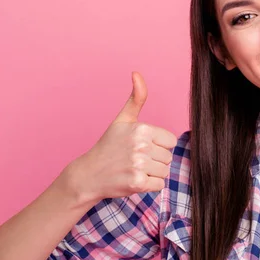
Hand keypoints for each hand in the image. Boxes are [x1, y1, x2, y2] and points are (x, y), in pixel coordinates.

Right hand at [64, 71, 177, 203]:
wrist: (89, 174)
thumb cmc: (109, 146)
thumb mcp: (122, 120)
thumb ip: (136, 98)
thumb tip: (137, 73)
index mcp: (141, 129)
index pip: (171, 141)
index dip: (158, 145)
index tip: (142, 146)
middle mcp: (141, 146)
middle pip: (168, 157)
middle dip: (155, 160)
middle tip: (135, 159)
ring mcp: (138, 165)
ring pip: (165, 171)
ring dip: (153, 174)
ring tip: (134, 169)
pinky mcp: (137, 183)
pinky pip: (160, 185)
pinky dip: (150, 186)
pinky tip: (134, 180)